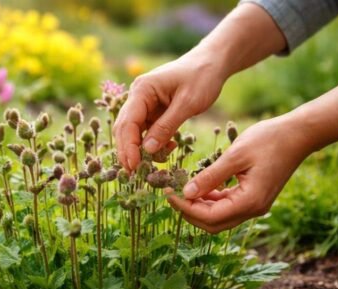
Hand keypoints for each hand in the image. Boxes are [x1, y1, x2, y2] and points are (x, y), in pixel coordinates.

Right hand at [113, 48, 226, 173]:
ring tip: (155, 166)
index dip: (128, 147)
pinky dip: (156, 143)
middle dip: (129, 152)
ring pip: (135, 132)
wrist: (212, 64)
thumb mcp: (187, 104)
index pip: (127, 123)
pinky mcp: (155, 111)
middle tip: (136, 175)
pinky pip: (149, 131)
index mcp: (142, 90)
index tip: (133, 167)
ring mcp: (145, 103)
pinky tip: (170, 149)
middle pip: (125, 129)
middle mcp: (138, 96)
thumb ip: (166, 126)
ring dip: (142, 150)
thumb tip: (147, 150)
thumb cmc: (201, 78)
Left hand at [165, 115, 308, 232]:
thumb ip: (211, 176)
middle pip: (214, 224)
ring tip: (182, 189)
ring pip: (220, 218)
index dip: (186, 208)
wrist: (297, 136)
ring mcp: (255, 206)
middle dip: (190, 213)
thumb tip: (187, 192)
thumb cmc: (269, 140)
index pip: (210, 216)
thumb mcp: (235, 155)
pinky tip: (200, 186)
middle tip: (171, 194)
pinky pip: (229, 207)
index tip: (168, 193)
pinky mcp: (255, 198)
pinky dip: (212, 200)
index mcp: (249, 201)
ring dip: (200, 207)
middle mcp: (253, 209)